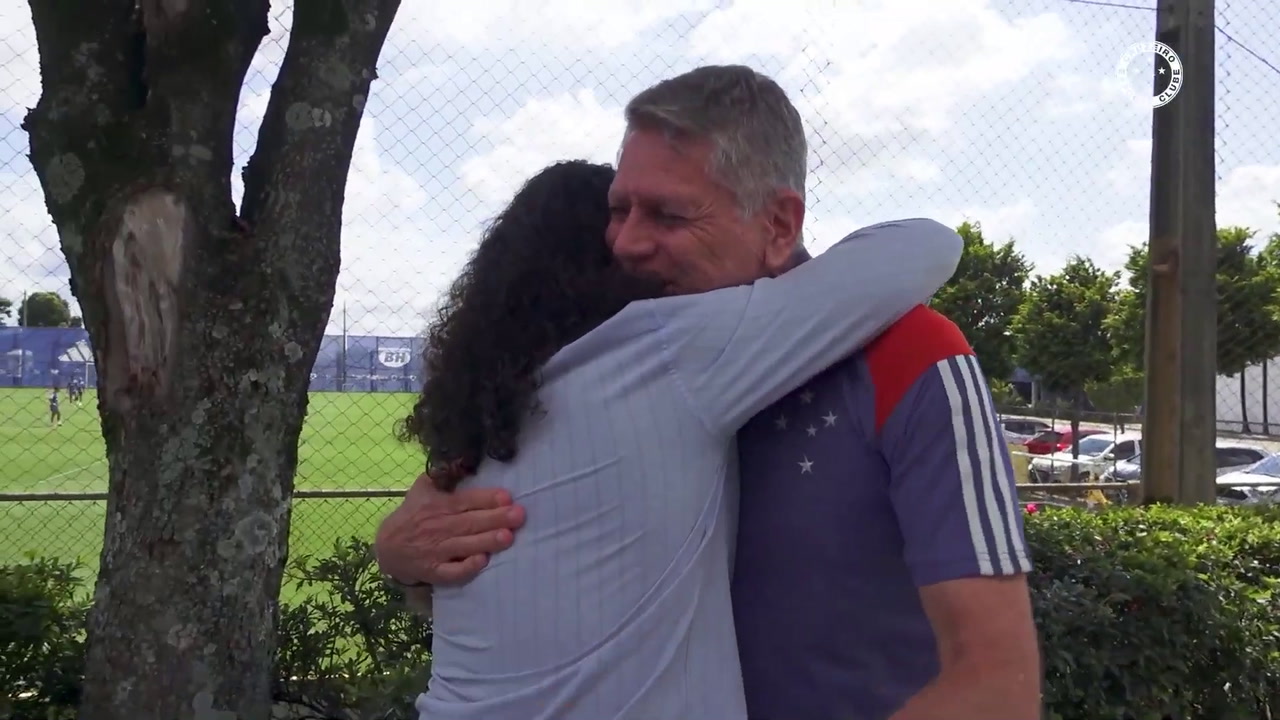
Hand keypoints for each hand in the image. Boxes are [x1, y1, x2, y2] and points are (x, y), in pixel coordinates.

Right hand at [374, 473, 525, 585]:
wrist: (388, 546)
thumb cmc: (413, 513)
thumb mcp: (424, 487)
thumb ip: (444, 473)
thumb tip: (464, 457)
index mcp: (439, 505)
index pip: (466, 500)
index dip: (486, 499)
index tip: (507, 497)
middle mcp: (439, 527)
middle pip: (470, 523)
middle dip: (496, 519)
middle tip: (519, 516)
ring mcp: (437, 550)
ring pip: (465, 545)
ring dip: (486, 541)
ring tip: (507, 537)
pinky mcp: (434, 571)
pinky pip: (451, 571)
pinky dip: (466, 567)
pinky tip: (482, 562)